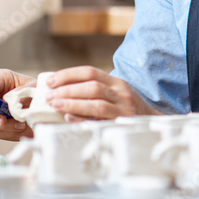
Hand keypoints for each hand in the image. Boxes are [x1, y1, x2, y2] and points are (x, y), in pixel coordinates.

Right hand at [0, 69, 35, 140]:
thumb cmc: (37, 92)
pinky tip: (19, 129)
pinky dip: (6, 133)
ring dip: (3, 126)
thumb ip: (26, 90)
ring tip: (21, 125)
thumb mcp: (36, 87)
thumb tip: (15, 100)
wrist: (42, 107)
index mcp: (1, 78)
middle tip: (3, 121)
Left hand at [43, 66, 157, 120]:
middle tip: (48, 95)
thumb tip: (58, 88)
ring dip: (73, 104)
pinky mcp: (120, 125)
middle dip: (67, 90)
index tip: (50, 80)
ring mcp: (123, 110)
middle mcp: (121, 93)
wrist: (150, 120)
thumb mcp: (114, 91)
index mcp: (116, 82)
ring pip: (96, 105)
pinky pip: (98, 123)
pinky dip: (82, 120)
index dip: (68, 75)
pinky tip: (68, 118)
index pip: (90, 72)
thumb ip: (92, 88)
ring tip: (54, 105)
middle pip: (92, 87)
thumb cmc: (124, 106)